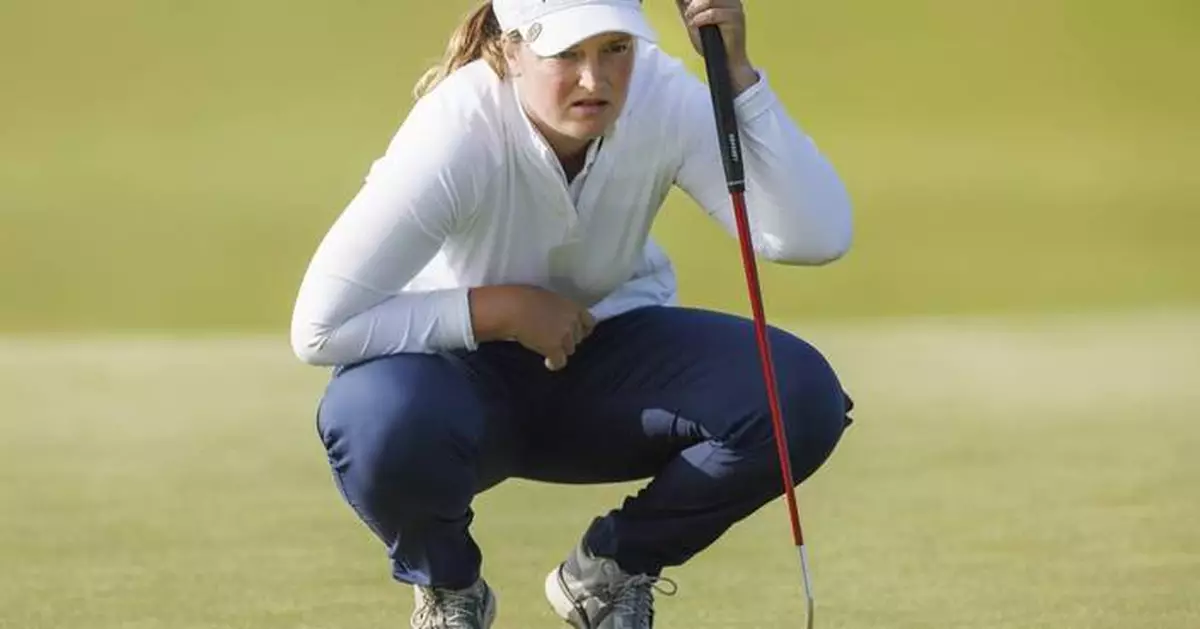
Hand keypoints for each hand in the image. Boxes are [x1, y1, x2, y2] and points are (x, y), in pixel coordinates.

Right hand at [469, 285, 595, 370]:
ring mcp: (564, 335)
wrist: (513, 308)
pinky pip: (560, 361)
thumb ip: (559, 309)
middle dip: (568, 340)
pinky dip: (554, 363)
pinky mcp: (554, 348)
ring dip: (560, 350)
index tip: (575, 333)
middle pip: (578, 338)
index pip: (589, 322)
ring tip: (546, 347)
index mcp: (573, 306)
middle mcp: (572, 321)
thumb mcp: (548, 298)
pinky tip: (548, 363)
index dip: (582, 329)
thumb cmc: (524, 298)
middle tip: (553, 339)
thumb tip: (558, 317)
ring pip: (569, 350)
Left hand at [675, 0, 759, 92]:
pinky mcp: (736, 19)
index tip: (684, 2)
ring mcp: (735, 8)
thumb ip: (689, 9)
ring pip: (710, 0)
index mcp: (724, 0)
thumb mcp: (695, 22)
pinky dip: (700, 19)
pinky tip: (696, 25)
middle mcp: (732, 1)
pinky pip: (713, 13)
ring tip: (691, 20)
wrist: (725, 62)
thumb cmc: (711, 43)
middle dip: (693, 2)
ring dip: (695, 9)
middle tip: (688, 14)